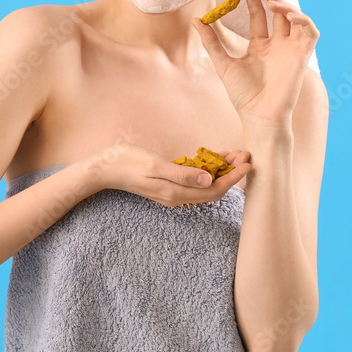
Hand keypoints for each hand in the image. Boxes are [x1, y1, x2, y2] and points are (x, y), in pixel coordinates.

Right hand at [81, 143, 251, 206]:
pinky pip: (195, 181)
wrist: (104, 169)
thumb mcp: (155, 165)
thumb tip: (208, 181)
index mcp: (175, 194)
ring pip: (206, 185)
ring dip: (221, 171)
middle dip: (232, 173)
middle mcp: (177, 197)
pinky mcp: (169, 186)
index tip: (247, 163)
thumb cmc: (127, 163)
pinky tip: (213, 158)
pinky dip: (208, 170)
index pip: (214, 190)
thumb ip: (182, 175)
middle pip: (214, 189)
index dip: (233, 178)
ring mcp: (173, 193)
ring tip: (234, 154)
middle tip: (245, 155)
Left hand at [192, 0, 319, 126]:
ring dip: (284, 4)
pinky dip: (303, 19)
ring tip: (269, 0)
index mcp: (261, 46)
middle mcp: (278, 45)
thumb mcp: (223, 63)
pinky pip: (310, 32)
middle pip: (277, 11)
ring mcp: (291, 49)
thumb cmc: (243, 95)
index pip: (259, 14)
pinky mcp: (303, 56)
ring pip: (295, 17)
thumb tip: (196, 20)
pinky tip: (287, 15)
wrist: (258, 116)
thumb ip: (211, 42)